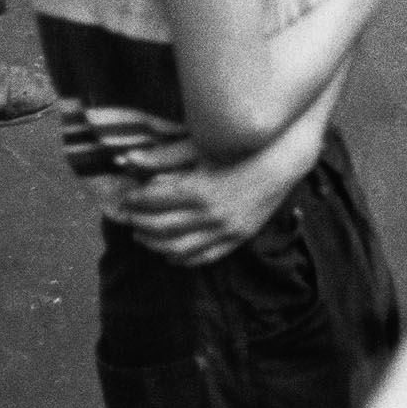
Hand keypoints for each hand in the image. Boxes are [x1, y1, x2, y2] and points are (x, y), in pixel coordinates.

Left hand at [116, 144, 314, 265]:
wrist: (281, 162)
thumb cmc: (239, 150)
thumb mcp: (201, 148)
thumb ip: (164, 156)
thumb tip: (128, 159)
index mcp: (199, 190)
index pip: (154, 201)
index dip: (135, 201)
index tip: (125, 198)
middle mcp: (211, 215)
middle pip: (162, 227)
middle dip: (139, 223)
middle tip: (128, 219)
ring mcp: (225, 230)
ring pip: (179, 248)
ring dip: (155, 244)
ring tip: (141, 237)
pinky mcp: (237, 238)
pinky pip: (204, 257)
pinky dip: (183, 259)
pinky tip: (169, 254)